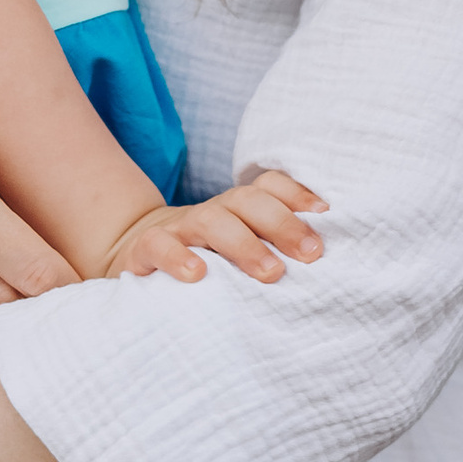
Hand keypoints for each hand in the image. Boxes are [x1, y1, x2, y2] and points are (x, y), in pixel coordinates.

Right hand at [94, 167, 327, 285]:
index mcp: (238, 208)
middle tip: (312, 255)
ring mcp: (179, 229)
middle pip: (247, 201)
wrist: (136, 254)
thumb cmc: (206, 261)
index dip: (297, 194)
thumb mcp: (240, 251)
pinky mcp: (145, 251)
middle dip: (283, 224)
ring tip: (271, 273)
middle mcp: (213, 211)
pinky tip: (198, 275)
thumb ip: (274, 250)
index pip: (268, 186)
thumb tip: (323, 263)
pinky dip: (178, 258)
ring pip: (211, 221)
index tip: (326, 215)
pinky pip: (159, 246)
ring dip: (244, 244)